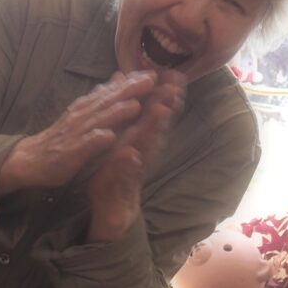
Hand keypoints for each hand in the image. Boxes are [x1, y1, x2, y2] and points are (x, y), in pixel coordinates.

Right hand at [0, 70, 156, 195]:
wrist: (33, 158)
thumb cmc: (62, 137)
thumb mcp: (83, 111)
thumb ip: (103, 95)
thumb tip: (120, 76)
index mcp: (88, 106)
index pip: (112, 90)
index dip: (132, 82)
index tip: (153, 73)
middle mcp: (83, 116)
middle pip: (108, 100)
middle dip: (129, 90)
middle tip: (151, 80)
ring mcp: (78, 133)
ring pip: (99, 121)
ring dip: (116, 113)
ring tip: (135, 106)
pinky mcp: (72, 151)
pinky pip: (85, 145)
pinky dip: (97, 140)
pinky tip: (109, 137)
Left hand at [87, 71, 184, 242]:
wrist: (110, 212)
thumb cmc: (115, 177)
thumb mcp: (120, 145)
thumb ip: (127, 122)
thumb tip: (131, 94)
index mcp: (138, 142)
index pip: (152, 116)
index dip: (162, 96)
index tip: (173, 75)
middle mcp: (141, 154)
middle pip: (156, 128)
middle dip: (166, 107)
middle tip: (176, 86)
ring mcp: (134, 171)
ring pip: (146, 148)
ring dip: (153, 131)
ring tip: (161, 111)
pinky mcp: (123, 188)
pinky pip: (126, 175)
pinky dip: (129, 164)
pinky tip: (131, 153)